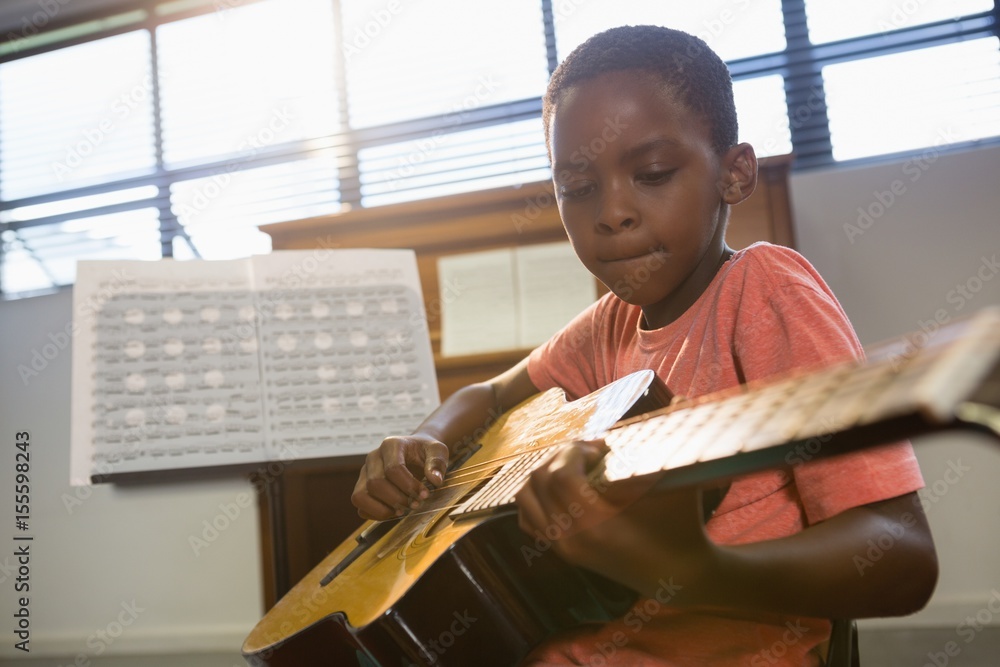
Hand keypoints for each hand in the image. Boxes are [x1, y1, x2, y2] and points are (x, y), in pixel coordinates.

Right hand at [351, 434, 448, 519]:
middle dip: (397, 499)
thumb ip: (438, 463)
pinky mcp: (362, 486)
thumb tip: (435, 480)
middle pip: (375, 483)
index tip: (425, 494)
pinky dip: (374, 513)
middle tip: (415, 504)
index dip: (409, 486)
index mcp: (390, 445)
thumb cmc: (425, 452)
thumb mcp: (437, 451)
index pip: (392, 468)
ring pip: (360, 495)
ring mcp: (365, 472)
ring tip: (402, 511)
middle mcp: (373, 457)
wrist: (416, 452)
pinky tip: (393, 512)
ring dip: (382, 508)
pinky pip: (360, 504)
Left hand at [515, 441, 712, 594]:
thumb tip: (682, 397)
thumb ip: (678, 439)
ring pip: (526, 498)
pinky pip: (529, 519)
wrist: (680, 575)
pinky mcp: (563, 552)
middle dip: (562, 456)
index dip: (574, 451)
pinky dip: (536, 497)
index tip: (600, 447)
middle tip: (591, 451)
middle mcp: (572, 539)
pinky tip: (564, 487)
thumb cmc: (682, 527)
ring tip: (575, 465)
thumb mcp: (681, 485)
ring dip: (545, 473)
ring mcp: (564, 547)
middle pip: (540, 481)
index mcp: (596, 525)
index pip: (560, 475)